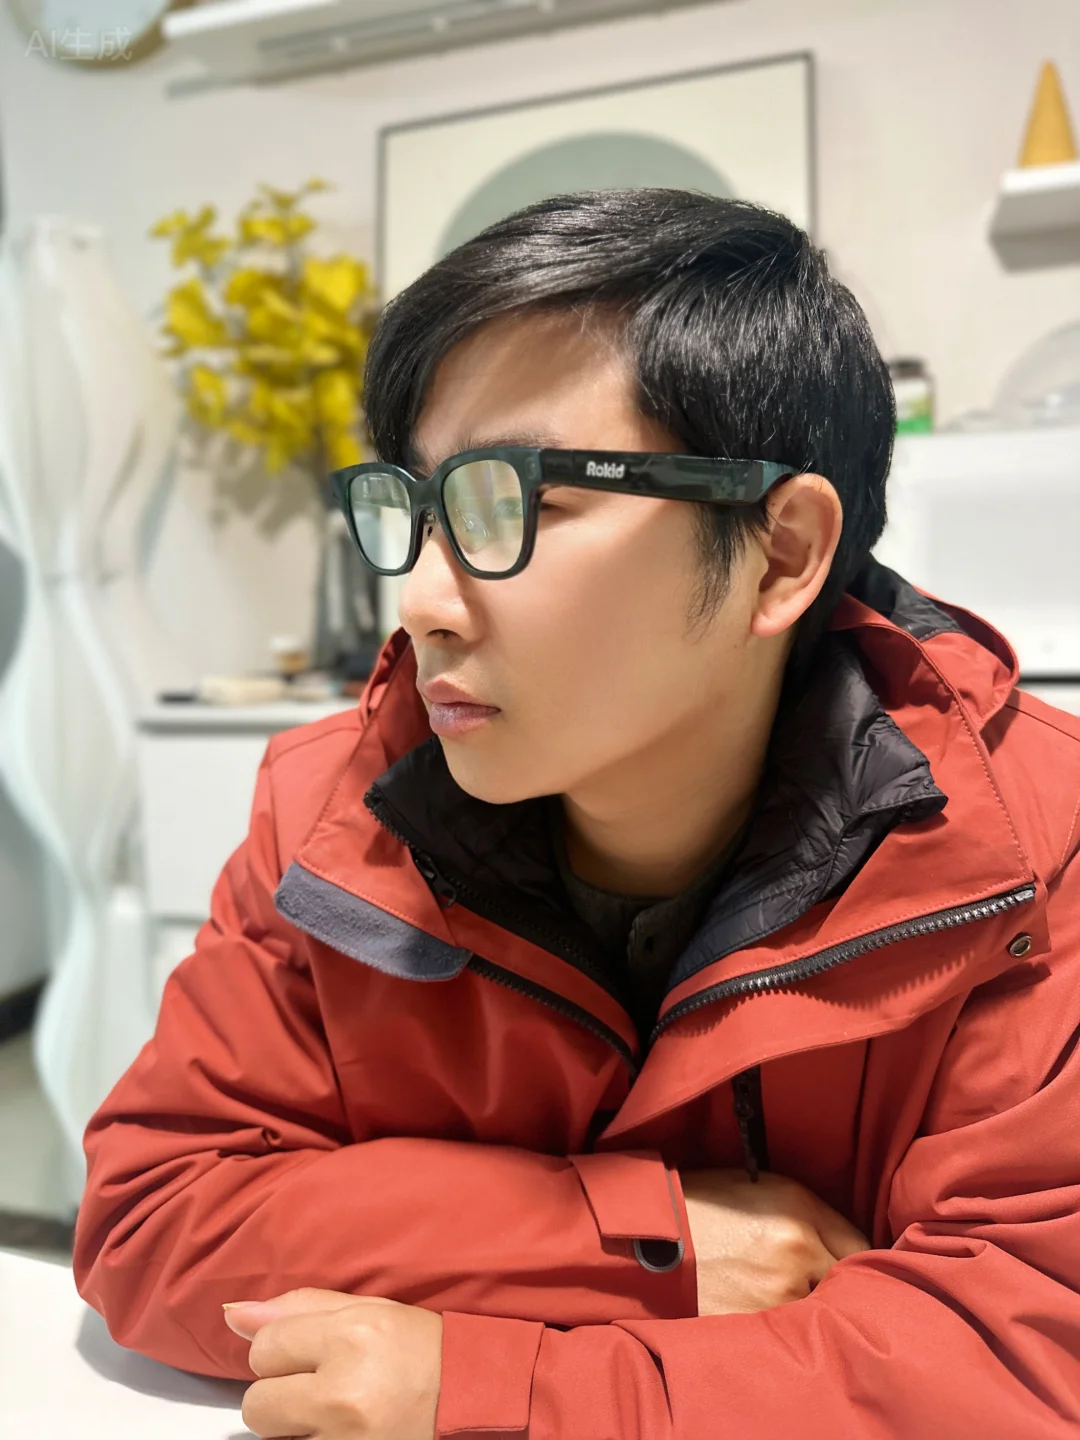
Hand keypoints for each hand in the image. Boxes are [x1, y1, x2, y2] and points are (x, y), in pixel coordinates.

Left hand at [223, 1288, 441, 1439]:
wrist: (473, 1399)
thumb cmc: (420, 1348)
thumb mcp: (369, 1309)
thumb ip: (299, 1308)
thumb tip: (234, 1315)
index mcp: (350, 1337)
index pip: (263, 1348)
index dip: (281, 1351)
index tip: (308, 1354)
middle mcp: (343, 1392)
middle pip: (257, 1403)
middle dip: (280, 1394)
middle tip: (320, 1387)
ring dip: (294, 1428)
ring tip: (334, 1412)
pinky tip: (340, 1430)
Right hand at [680, 1168, 870, 1315]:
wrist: (650, 1233)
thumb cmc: (707, 1203)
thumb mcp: (763, 1188)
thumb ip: (812, 1215)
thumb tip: (851, 1247)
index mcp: (798, 1211)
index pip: (858, 1245)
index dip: (854, 1255)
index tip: (847, 1261)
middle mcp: (796, 1253)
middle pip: (840, 1282)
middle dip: (828, 1279)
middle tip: (806, 1276)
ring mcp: (775, 1294)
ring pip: (813, 1308)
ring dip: (803, 1303)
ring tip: (772, 1288)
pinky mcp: (754, 1323)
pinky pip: (784, 1328)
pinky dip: (778, 1322)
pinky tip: (755, 1303)